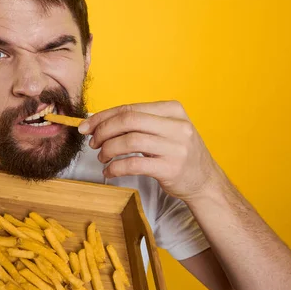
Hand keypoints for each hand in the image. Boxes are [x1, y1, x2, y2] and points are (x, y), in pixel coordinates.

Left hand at [78, 101, 221, 201]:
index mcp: (173, 110)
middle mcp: (176, 126)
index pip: (130, 108)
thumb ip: (139, 123)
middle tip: (93, 143)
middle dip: (103, 131)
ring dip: (108, 150)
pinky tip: (109, 172)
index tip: (86, 126)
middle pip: (128, 121)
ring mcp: (175, 147)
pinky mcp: (170, 168)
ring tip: (102, 158)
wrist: (204, 181)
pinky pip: (134, 165)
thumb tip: (99, 122)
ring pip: (129, 141)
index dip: (103, 117)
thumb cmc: (177, 153)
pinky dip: (115, 168)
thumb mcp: (165, 130)